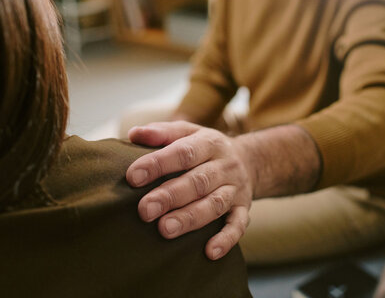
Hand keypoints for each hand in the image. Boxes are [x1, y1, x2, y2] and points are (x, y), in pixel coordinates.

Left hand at [126, 121, 254, 259]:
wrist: (251, 160)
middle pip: (198, 181)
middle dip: (170, 196)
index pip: (183, 152)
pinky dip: (226, 239)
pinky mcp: (243, 209)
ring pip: (215, 204)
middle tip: (145, 210)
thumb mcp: (188, 132)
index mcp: (209, 143)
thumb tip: (134, 134)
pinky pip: (238, 225)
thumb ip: (162, 133)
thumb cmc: (206, 148)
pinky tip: (209, 251)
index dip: (158, 164)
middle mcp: (225, 165)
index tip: (133, 177)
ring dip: (190, 218)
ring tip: (165, 229)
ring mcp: (236, 189)